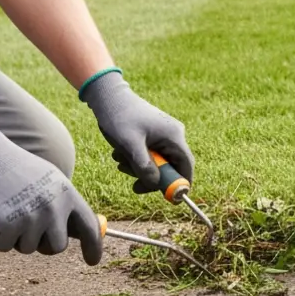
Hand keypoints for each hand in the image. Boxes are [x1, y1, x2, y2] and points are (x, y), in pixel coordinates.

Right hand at [0, 119, 103, 262]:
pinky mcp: (7, 227)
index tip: (93, 261)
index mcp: (67, 194)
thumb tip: (77, 232)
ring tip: (8, 212)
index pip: (89, 226)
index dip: (94, 246)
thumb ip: (63, 205)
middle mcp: (52, 208)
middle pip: (56, 247)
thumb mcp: (50, 181)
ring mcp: (30, 218)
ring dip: (16, 238)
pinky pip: (4, 246)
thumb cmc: (17, 170)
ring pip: (28, 248)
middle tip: (30, 231)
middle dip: (43, 244)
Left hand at [80, 69, 193, 193]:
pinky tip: (120, 152)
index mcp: (173, 135)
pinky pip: (150, 154)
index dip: (181, 183)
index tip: (171, 198)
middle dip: (152, 176)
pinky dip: (136, 158)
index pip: (186, 165)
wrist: (108, 97)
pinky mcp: (154, 134)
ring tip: (119, 160)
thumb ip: (144, 165)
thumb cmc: (119, 117)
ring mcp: (163, 134)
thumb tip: (155, 184)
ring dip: (139, 167)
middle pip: (170, 166)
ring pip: (158, 161)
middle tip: (134, 185)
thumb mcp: (130, 144)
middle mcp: (173, 135)